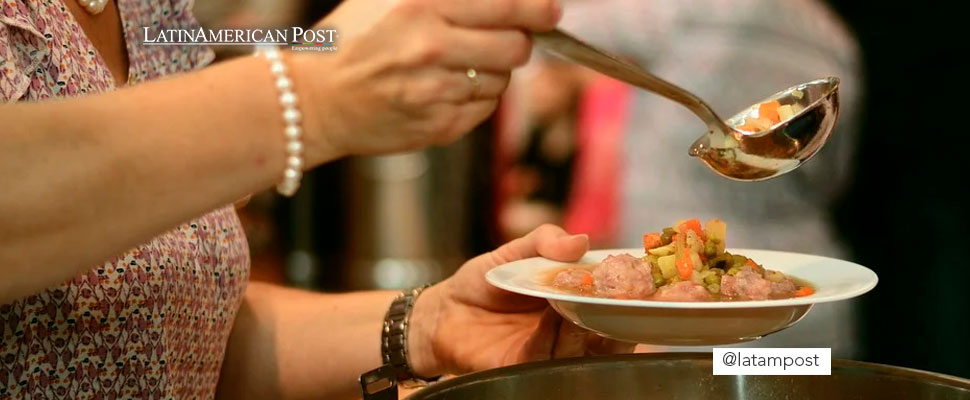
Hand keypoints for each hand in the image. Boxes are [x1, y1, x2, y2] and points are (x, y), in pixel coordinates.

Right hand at [290, 0, 561, 160]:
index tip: (550, 10)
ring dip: (491, 70)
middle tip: (504, 37)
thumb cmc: (353, 40)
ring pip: (502, 80)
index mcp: (420, 6)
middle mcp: (432, 49)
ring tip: (455, 64)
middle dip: (518, 40)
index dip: (538, 8)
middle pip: (516, 46)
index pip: (507, 5)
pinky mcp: (440, 127)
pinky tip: (445, 88)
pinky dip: (476, 97)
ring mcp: (437, 92)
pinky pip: (485, 108)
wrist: (315, 100)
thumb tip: (503, 0)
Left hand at [408, 225, 635, 376]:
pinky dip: (556, 339)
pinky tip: (557, 319)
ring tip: (584, 300)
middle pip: (607, 329)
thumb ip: (544, 241)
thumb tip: (580, 240)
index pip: (610, 300)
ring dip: (588, 325)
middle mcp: (569, 330)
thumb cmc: (481, 283)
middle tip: (621, 295)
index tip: (641, 279)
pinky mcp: (524, 367)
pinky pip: (548, 358)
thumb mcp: (513, 252)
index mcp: (573, 300)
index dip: (628, 292)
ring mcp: (549, 351)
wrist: (442, 312)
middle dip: (618, 315)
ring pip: (583, 347)